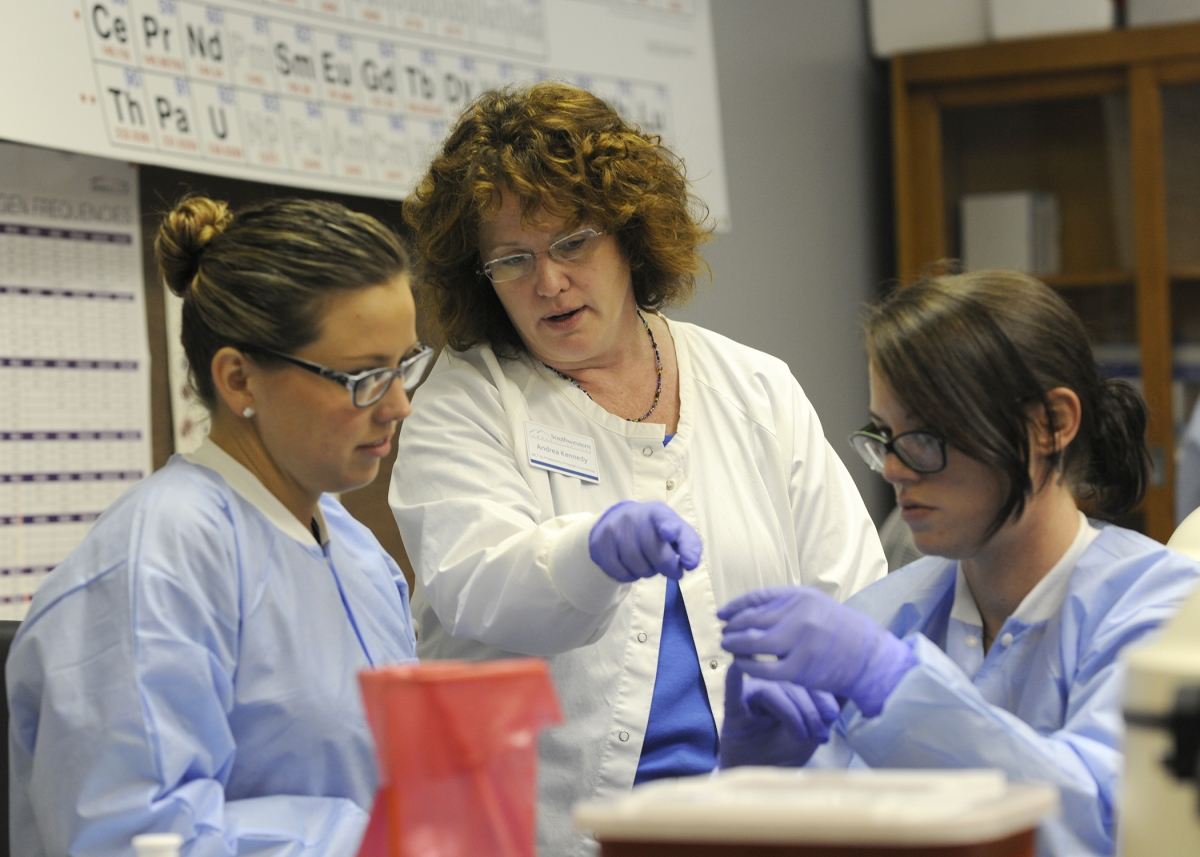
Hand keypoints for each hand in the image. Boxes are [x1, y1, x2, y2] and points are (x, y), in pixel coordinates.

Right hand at [589, 501, 701, 582]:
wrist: (620, 522)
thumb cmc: (657, 531)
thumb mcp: (677, 531)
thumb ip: (690, 546)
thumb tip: (690, 564)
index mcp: (658, 512)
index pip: (664, 519)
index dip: (669, 527)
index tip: (671, 533)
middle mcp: (634, 517)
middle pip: (656, 553)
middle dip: (667, 567)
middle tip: (672, 571)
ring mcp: (615, 530)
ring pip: (638, 566)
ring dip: (648, 572)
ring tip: (648, 562)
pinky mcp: (600, 544)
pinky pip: (620, 573)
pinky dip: (630, 576)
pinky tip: (631, 566)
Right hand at [718, 663, 837, 767]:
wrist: (763, 777)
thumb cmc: (787, 749)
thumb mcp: (815, 728)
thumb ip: (829, 707)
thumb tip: (853, 686)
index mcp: (787, 684)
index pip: (805, 677)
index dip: (821, 695)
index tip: (833, 716)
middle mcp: (768, 684)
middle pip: (790, 684)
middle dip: (810, 710)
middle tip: (821, 734)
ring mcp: (750, 697)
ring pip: (772, 691)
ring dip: (792, 713)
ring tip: (801, 736)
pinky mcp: (733, 711)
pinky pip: (733, 694)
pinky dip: (733, 681)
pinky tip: (734, 668)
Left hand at [719, 586, 914, 717]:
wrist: (869, 657)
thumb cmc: (839, 630)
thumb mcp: (814, 604)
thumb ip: (784, 604)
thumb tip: (746, 611)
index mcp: (800, 596)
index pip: (757, 598)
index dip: (735, 606)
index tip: (722, 614)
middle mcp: (799, 615)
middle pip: (750, 620)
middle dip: (732, 627)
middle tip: (725, 634)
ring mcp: (799, 642)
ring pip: (753, 642)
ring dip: (735, 645)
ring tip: (729, 647)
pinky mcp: (800, 669)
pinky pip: (763, 668)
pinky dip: (748, 666)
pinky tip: (742, 665)